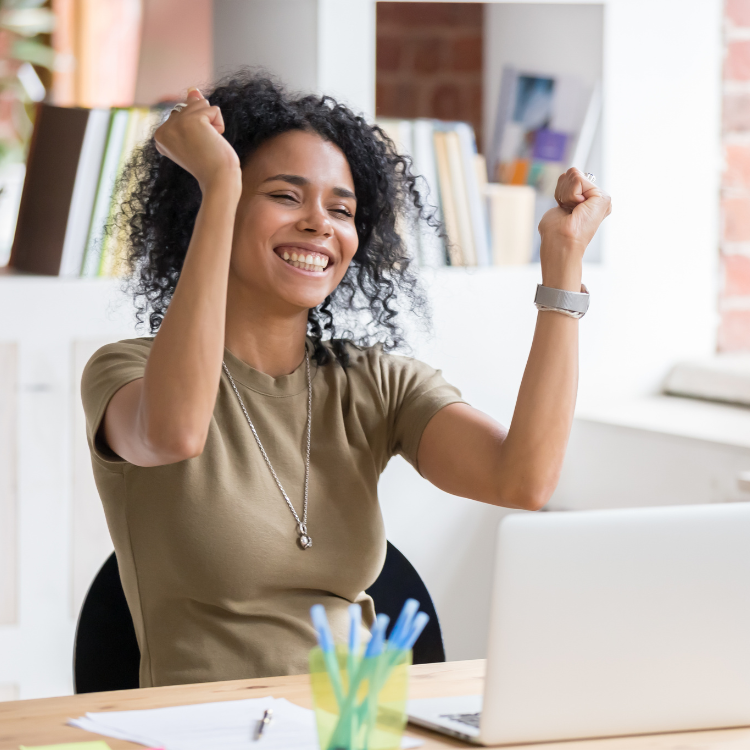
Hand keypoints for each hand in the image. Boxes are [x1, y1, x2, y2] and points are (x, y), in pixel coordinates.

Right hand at [154, 88, 240, 193]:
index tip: (195, 149)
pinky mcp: (191, 121)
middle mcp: (163, 129)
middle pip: (190, 106)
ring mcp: (175, 124)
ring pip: (201, 104)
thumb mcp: (197, 135)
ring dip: (211, 123)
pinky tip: (213, 141)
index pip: (182, 113)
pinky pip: (213, 109)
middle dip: (203, 123)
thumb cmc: (210, 163)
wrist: (218, 180)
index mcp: (160, 136)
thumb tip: (193, 90)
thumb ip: (190, 111)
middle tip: (203, 147)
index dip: (196, 129)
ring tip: (208, 144)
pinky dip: (219, 125)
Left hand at [537, 168, 611, 289]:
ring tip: (571, 211)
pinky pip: (577, 179)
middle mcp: (597, 199)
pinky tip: (575, 209)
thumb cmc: (556, 233)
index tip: (563, 209)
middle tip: (567, 211)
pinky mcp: (602, 197)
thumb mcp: (558, 207)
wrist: (561, 245)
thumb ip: (565, 191)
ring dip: (565, 194)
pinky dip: (569, 195)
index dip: (560, 191)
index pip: (569, 177)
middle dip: (562, 190)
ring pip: (574, 174)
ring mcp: (601, 198)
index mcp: (588, 201)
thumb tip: (567, 178)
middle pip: (571, 173)